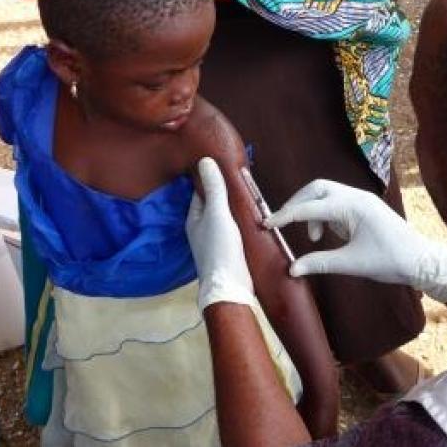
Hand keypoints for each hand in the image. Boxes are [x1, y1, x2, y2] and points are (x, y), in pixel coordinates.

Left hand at [186, 158, 254, 309]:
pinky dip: (240, 220)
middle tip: (241, 177)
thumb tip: (205, 160)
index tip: (224, 165)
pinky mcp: (228, 250)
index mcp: (193, 218)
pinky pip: (233, 228)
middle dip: (224, 192)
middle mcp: (201, 228)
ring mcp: (214, 240)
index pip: (200, 191)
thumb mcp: (217, 214)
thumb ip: (213, 188)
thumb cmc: (220, 248)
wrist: (230, 285)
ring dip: (234, 206)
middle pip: (213, 204)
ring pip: (224, 216)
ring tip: (249, 193)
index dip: (211, 178)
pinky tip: (252, 216)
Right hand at [265, 180, 446, 302]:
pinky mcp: (363, 208)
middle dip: (297, 205)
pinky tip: (326, 236)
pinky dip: (323, 215)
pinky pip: (335, 203)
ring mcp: (361, 200)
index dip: (285, 216)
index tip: (266, 224)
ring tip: (314, 239)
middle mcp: (356, 197)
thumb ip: (320, 263)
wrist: (421, 260)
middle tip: (283, 225)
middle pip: (316, 188)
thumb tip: (292, 269)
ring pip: (325, 194)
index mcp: (353, 206)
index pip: (310, 206)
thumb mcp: (352, 264)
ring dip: (311, 211)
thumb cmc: (391, 260)